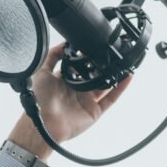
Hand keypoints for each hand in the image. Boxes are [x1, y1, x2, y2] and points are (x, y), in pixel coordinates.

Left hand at [8, 42, 131, 157]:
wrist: (43, 122)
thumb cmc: (39, 99)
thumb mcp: (41, 71)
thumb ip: (52, 55)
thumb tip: (64, 44)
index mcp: (65, 80)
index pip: (81, 66)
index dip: (89, 57)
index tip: (97, 46)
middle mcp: (77, 90)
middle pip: (95, 75)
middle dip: (104, 65)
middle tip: (113, 53)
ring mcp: (87, 101)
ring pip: (106, 85)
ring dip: (115, 75)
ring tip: (124, 62)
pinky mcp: (95, 111)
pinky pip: (111, 99)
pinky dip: (120, 88)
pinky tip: (127, 76)